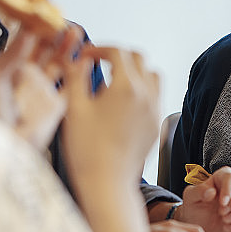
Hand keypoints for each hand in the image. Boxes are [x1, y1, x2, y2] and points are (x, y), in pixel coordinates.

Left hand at [0, 30, 80, 148]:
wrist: (2, 143)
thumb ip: (12, 53)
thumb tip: (28, 30)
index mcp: (8, 71)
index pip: (26, 46)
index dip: (37, 31)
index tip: (48, 17)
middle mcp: (27, 79)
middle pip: (46, 53)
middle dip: (57, 38)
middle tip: (67, 24)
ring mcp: (44, 92)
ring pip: (60, 65)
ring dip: (69, 50)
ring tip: (78, 34)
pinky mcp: (58, 105)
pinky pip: (71, 85)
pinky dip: (79, 72)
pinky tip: (85, 59)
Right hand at [62, 46, 159, 191]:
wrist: (107, 182)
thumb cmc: (87, 149)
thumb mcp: (74, 108)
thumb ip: (76, 77)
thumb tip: (79, 59)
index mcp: (126, 87)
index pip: (117, 52)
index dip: (99, 49)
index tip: (85, 55)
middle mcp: (147, 95)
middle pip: (139, 58)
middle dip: (117, 55)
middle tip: (97, 63)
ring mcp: (155, 110)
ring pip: (153, 75)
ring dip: (135, 71)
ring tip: (112, 82)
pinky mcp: (156, 123)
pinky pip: (156, 95)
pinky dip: (142, 89)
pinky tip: (121, 103)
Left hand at [180, 166, 230, 231]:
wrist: (201, 228)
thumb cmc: (196, 210)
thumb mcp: (191, 199)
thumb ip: (198, 191)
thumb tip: (212, 191)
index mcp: (221, 178)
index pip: (230, 177)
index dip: (228, 189)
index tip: (222, 202)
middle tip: (221, 213)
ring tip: (224, 220)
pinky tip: (228, 227)